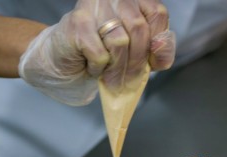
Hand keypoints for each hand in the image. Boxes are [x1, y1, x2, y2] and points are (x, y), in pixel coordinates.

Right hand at [18, 0, 175, 105]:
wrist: (65, 61)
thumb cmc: (105, 54)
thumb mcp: (140, 54)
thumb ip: (159, 51)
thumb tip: (161, 47)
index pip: (158, 14)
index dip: (157, 42)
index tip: (148, 60)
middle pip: (139, 30)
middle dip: (136, 62)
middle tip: (128, 79)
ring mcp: (94, 6)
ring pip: (120, 42)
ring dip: (117, 68)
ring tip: (109, 73)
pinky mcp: (78, 23)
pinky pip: (100, 54)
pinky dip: (99, 68)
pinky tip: (92, 66)